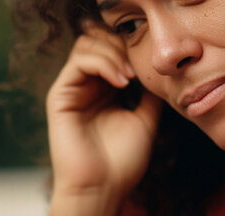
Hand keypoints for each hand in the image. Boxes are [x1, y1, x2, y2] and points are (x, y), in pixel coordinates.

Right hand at [46, 21, 163, 214]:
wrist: (103, 187)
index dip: (131, 43)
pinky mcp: (60, 95)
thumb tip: (164, 66)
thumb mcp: (146, 119)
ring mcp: (72, 87)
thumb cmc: (123, 161)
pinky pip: (78, 62)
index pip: (113, 46)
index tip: (153, 54)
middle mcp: (86, 83)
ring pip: (87, 43)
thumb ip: (150, 91)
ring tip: (132, 76)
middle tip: (141, 61)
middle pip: (98, 38)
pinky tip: (121, 81)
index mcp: (104, 87)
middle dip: (122, 42)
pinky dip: (102, 63)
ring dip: (114, 52)